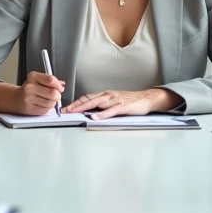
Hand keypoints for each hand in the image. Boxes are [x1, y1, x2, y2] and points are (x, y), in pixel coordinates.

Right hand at [16, 71, 64, 115]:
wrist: (15, 98)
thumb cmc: (29, 89)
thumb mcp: (38, 80)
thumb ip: (50, 81)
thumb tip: (62, 84)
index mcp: (33, 77)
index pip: (51, 80)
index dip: (58, 85)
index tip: (60, 88)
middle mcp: (29, 87)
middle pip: (52, 93)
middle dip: (58, 96)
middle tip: (56, 96)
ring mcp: (28, 98)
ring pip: (50, 103)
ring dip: (53, 103)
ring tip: (48, 100)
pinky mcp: (29, 109)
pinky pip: (45, 110)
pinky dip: (47, 108)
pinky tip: (42, 105)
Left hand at [63, 88, 179, 119]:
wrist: (147, 98)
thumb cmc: (131, 101)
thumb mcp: (114, 102)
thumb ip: (103, 106)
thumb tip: (91, 113)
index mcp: (105, 95)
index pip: (87, 97)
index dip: (76, 103)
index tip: (66, 108)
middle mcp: (108, 96)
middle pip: (88, 99)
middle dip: (75, 105)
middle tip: (65, 111)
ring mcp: (115, 100)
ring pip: (96, 103)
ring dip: (84, 108)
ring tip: (74, 113)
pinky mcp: (123, 106)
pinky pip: (110, 111)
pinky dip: (101, 114)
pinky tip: (94, 118)